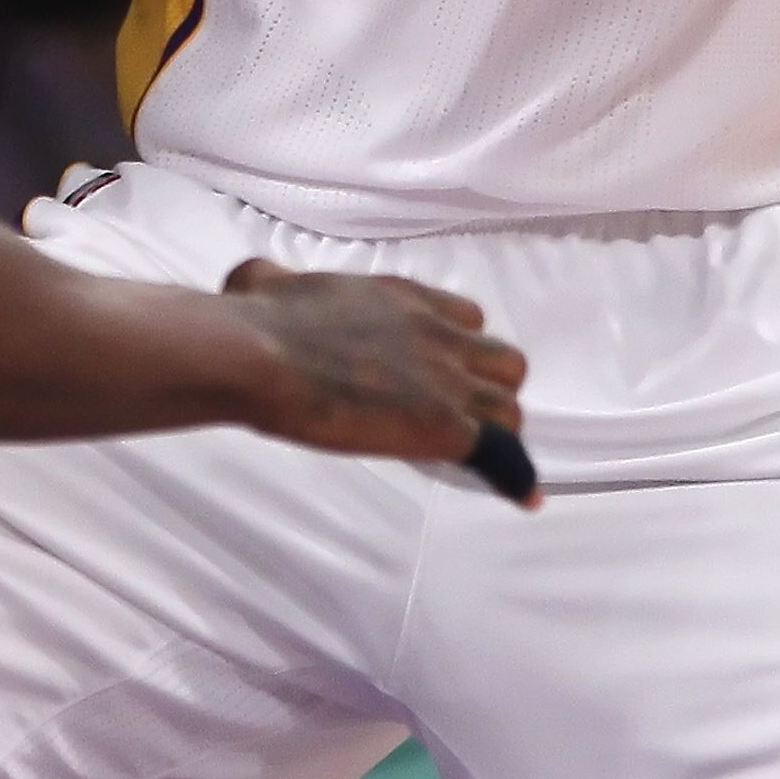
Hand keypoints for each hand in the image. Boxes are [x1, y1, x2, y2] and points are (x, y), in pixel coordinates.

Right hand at [223, 258, 535, 498]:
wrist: (262, 355)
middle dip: (490, 391)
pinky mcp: (444, 426)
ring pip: (510, 409)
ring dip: (498, 433)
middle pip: (503, 363)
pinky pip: (502, 454)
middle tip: (459, 417)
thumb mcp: (269, 282)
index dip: (461, 349)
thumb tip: (260, 285)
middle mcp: (437, 333)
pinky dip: (513, 476)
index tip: (443, 372)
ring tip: (474, 459)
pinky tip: (520, 496)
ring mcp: (445, 380)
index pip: (467, 320)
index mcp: (402, 299)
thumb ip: (275, 282)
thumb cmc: (259, 318)